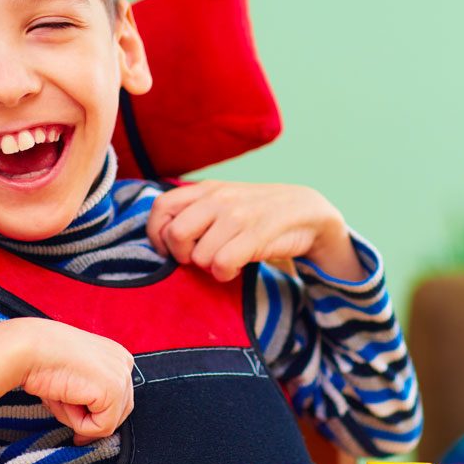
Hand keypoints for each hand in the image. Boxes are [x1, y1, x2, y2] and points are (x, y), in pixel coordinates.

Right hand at [0, 318, 134, 444]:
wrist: (29, 349)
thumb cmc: (43, 360)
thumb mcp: (74, 376)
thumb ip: (89, 395)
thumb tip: (92, 428)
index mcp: (115, 354)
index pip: (117, 397)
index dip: (95, 412)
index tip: (75, 416)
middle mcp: (124, 362)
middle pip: (118, 412)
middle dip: (90, 418)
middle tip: (64, 407)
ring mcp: (122, 376)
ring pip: (109, 422)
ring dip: (80, 420)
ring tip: (61, 398)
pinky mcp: (114, 391)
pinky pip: (102, 427)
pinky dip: (80, 424)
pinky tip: (65, 400)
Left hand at [147, 181, 360, 281]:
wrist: (306, 211)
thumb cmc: (257, 212)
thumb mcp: (224, 201)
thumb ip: (195, 211)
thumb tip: (163, 238)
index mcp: (206, 189)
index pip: (160, 207)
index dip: (156, 234)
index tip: (169, 250)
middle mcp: (218, 199)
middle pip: (175, 235)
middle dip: (182, 256)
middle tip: (198, 258)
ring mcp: (237, 216)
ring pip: (199, 257)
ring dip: (210, 267)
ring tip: (227, 259)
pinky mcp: (255, 235)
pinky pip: (222, 265)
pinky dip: (226, 274)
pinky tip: (238, 266)